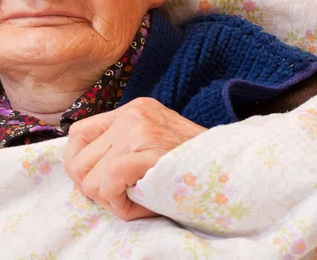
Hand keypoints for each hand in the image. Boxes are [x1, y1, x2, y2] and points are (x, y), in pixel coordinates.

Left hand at [63, 97, 205, 220]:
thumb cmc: (193, 170)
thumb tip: (82, 175)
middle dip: (91, 188)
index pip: (78, 133)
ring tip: (136, 201)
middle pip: (77, 158)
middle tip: (119, 198)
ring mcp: (138, 131)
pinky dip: (118, 204)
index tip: (94, 183)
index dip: (78, 163)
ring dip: (108, 200)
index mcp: (133, 111)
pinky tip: (138, 206)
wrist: (239, 173)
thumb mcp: (154, 149)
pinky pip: (106, 183)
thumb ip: (121, 152)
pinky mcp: (146, 152)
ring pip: (88, 177)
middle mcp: (132, 115)